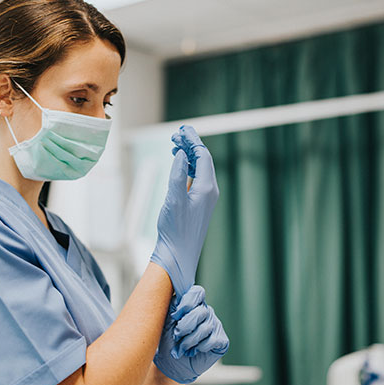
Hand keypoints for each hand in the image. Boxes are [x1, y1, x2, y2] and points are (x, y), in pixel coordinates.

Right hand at [150, 125, 218, 296]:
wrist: (178, 255)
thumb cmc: (175, 230)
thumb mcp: (173, 199)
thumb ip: (177, 174)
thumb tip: (182, 154)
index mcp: (207, 188)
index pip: (203, 156)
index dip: (193, 140)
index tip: (182, 129)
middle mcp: (210, 191)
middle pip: (203, 160)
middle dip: (191, 145)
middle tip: (177, 134)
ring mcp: (206, 198)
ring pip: (200, 169)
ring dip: (189, 155)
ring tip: (176, 145)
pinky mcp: (199, 205)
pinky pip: (197, 178)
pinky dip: (188, 167)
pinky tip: (180, 165)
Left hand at [153, 285, 228, 383]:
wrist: (172, 364)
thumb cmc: (167, 341)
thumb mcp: (165, 322)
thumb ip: (172, 307)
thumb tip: (176, 298)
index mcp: (192, 304)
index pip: (197, 292)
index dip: (187, 303)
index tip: (175, 316)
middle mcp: (205, 312)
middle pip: (200, 311)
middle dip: (185, 326)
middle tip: (176, 336)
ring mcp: (215, 325)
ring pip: (205, 327)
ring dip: (189, 341)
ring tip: (181, 348)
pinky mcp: (221, 340)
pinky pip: (213, 340)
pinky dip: (200, 347)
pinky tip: (194, 351)